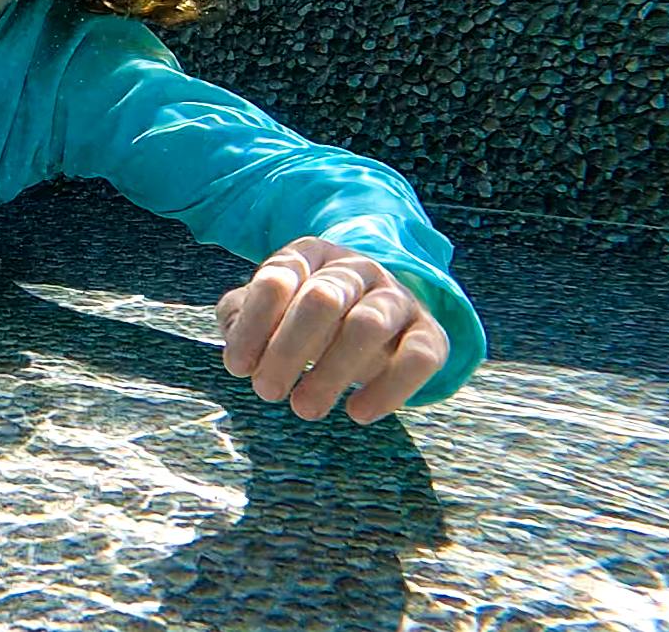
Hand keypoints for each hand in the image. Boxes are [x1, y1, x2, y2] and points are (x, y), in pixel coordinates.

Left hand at [217, 236, 447, 424]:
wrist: (379, 316)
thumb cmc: (308, 318)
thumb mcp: (269, 309)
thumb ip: (241, 318)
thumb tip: (239, 349)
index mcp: (312, 255)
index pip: (278, 279)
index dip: (254, 324)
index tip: (239, 367)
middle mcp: (357, 268)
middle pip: (322, 299)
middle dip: (289, 349)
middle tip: (267, 391)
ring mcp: (397, 297)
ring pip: (368, 325)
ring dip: (332, 372)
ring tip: (304, 408)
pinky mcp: (429, 332)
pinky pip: (419, 356)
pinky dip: (389, 389)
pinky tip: (356, 413)